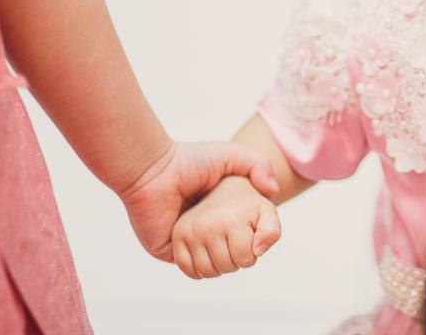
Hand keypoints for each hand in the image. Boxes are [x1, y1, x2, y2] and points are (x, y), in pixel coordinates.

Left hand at [118, 140, 279, 262]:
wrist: (153, 171)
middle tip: (236, 229)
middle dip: (242, 249)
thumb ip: (259, 164)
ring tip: (221, 237)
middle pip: (235, 255)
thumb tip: (272, 192)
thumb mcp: (230, 154)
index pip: (247, 235)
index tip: (255, 224)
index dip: (256, 234)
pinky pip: (193, 271)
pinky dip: (203, 265)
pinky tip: (207, 246)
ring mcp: (189, 243)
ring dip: (223, 258)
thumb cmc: (188, 160)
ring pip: (216, 267)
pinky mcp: (172, 252)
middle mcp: (206, 230)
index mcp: (219, 212)